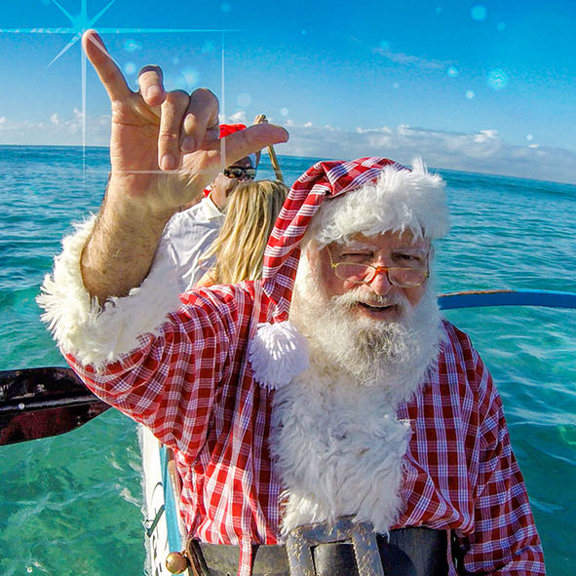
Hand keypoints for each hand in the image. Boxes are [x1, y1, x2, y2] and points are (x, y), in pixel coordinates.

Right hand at [79, 30, 288, 300]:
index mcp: (202, 115)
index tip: (193, 147)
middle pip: (179, 97)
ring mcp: (150, 103)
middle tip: (170, 159)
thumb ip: (246, 143)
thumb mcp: (216, 161)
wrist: (149, 197)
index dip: (200, 119)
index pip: (206, 100)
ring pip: (154, 81)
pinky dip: (103, 59)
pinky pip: (113, 77)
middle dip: (174, 127)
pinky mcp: (123, 106)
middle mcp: (178, 105)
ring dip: (154, 92)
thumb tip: (285, 132)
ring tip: (152, 102)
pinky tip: (92, 39)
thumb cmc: (184, 181)